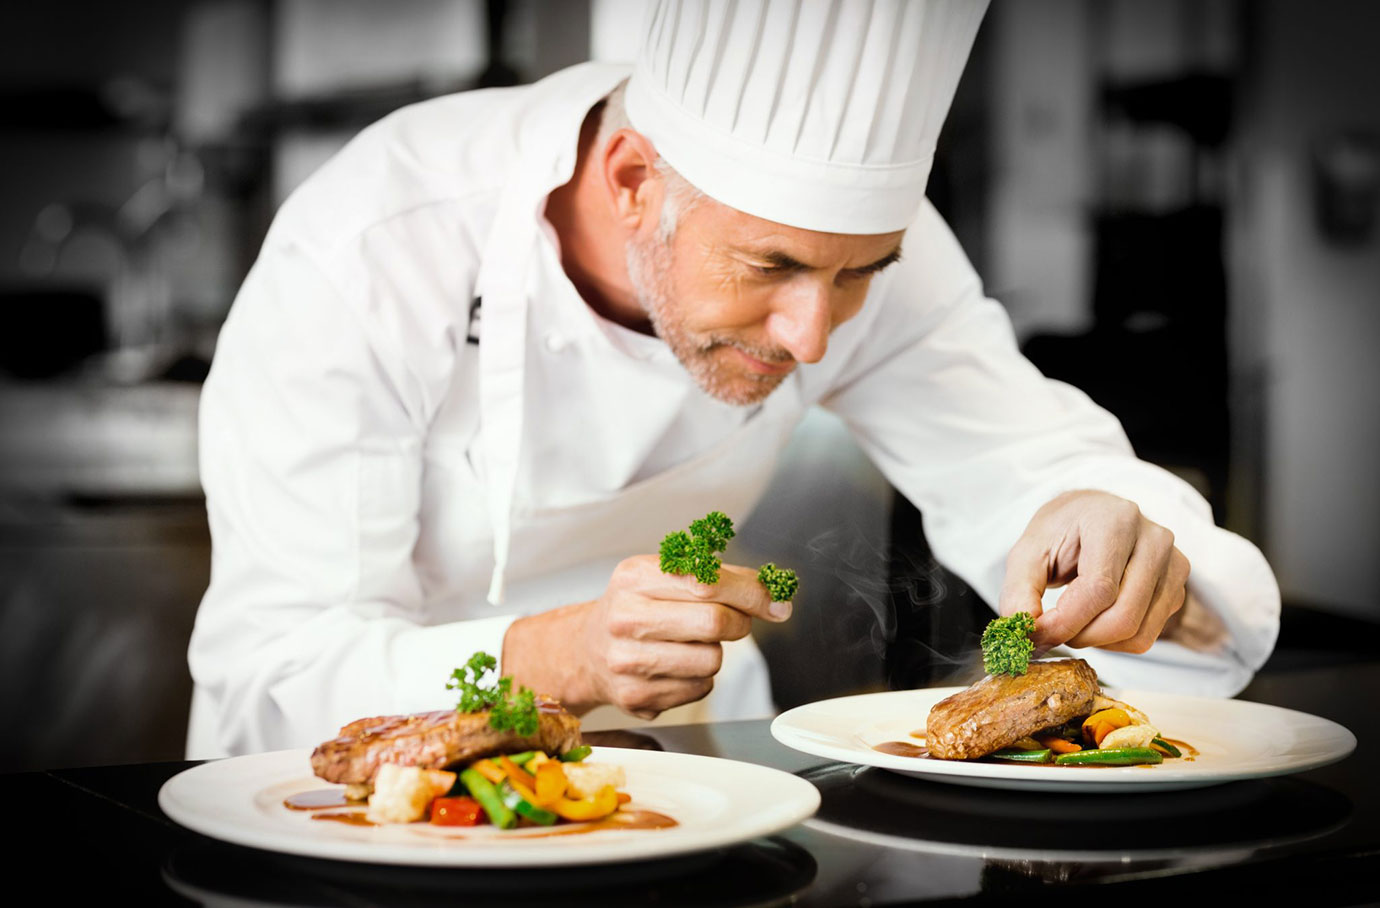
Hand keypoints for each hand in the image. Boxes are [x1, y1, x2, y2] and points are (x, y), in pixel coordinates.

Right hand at [501, 555, 789, 718]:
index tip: (775, 603)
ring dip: (715, 653)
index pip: (708, 581)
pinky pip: (699, 689)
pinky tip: (676, 666)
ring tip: (691, 644)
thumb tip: (775, 598)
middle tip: (732, 622)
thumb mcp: (665, 575)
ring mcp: (627, 661)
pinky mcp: (635, 697)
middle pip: (714, 622)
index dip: (751, 593)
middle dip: (738, 623)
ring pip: (711, 661)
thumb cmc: (637, 608)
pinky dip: (699, 678)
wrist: (587, 650)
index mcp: (634, 577)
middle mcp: (625, 617)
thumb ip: (721, 578)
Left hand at [999, 490, 1190, 653]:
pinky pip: (1147, 636)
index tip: (1037, 633)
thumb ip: (1019, 589)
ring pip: (1138, 633)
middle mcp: (1154, 540)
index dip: (1065, 621)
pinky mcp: (1177, 587)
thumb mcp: (1028, 551)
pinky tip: (1095, 620)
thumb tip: (1022, 625)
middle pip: (1122, 616)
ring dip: (1096, 642)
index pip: (1098, 589)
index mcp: (1115, 520)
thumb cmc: (1062, 532)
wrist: (1094, 516)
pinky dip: (1115, 642)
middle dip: (1080, 636)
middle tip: (1051, 631)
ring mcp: (1173, 564)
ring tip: (1071, 622)